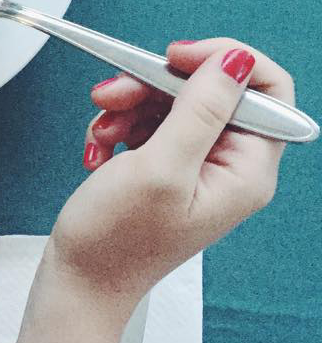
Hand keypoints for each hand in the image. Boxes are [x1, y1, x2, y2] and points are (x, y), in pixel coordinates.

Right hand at [48, 38, 293, 313]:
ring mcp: (194, 169)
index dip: (222, 61)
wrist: (78, 285)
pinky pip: (146, 124)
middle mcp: (227, 167)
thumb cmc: (115, 243)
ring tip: (101, 134)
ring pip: (169, 104)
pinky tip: (98, 151)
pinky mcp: (163, 170)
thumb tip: (234, 60)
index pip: (264, 89)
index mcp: (246, 170)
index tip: (173, 57)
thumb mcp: (160, 167)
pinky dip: (117, 129)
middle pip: (206, 91)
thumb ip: (201, 109)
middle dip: (153, 86)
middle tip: (114, 94)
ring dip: (127, 108)